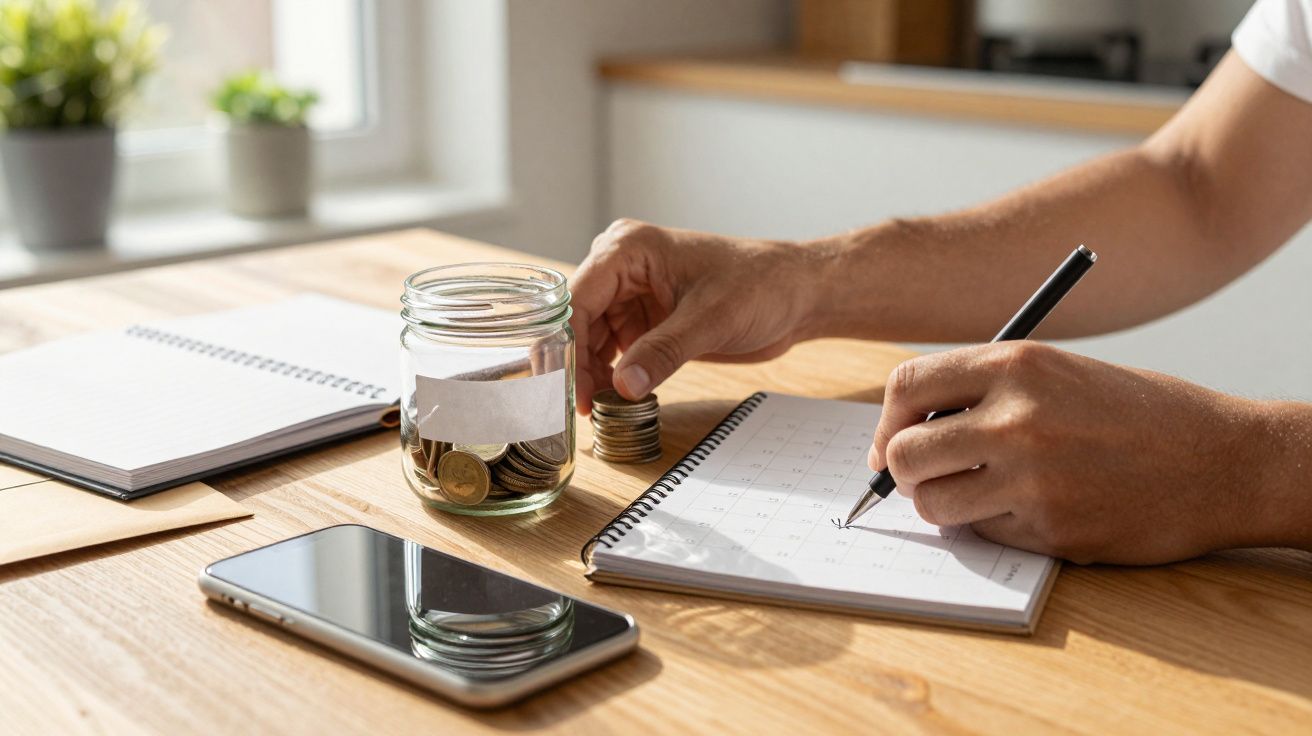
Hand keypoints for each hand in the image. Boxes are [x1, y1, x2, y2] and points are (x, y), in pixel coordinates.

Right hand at [569, 219, 819, 412]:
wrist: (797, 296)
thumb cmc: (761, 285)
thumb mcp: (710, 320)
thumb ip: (664, 352)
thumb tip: (623, 386)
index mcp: (629, 249)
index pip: (578, 300)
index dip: (568, 346)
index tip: (569, 389)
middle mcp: (622, 269)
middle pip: (578, 322)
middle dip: (576, 365)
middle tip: (579, 409)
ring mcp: (633, 296)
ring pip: (592, 341)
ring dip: (592, 375)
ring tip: (598, 411)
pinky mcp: (647, 321)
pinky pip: (615, 352)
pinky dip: (613, 376)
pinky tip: (617, 400)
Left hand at [869, 342, 1278, 563]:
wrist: (1223, 461)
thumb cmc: (1137, 413)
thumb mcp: (1057, 373)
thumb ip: (982, 393)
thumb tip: (904, 433)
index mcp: (1016, 364)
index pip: (906, 386)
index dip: (888, 421)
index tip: (892, 442)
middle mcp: (1016, 418)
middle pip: (904, 454)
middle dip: (904, 472)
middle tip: (927, 477)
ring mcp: (1032, 478)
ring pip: (933, 504)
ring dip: (943, 505)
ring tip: (978, 494)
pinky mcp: (1051, 529)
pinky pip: (984, 533)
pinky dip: (994, 527)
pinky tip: (1035, 508)